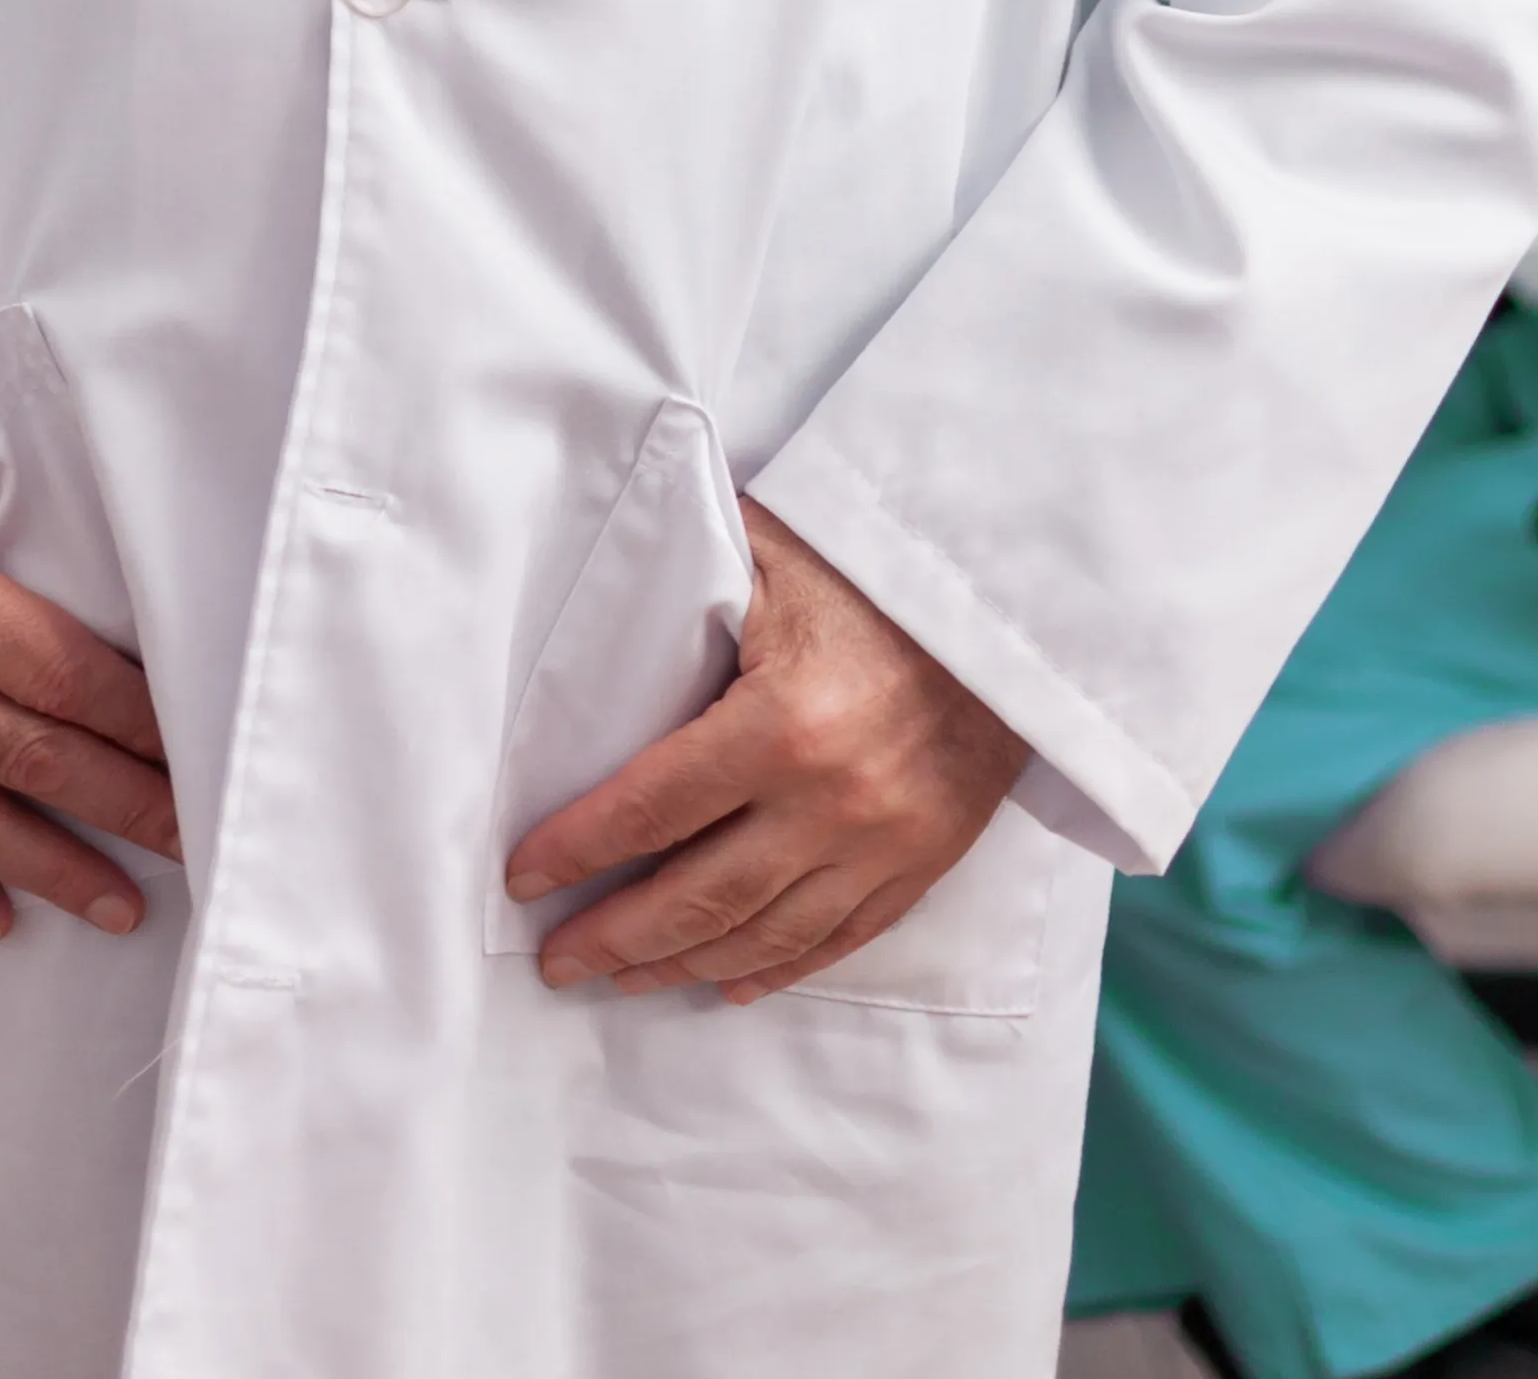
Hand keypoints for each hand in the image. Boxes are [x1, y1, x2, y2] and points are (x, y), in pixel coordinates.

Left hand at [505, 502, 1027, 1002]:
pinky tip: (726, 982)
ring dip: (682, 965)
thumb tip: (603, 604)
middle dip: (616, 936)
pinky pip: (837, 939)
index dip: (581, 849)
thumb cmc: (875, 567)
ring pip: (764, 936)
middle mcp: (830, 803)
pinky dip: (775, 968)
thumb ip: (690, 589)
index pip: (654, 807)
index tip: (525, 876)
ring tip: (620, 976)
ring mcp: (882, 846)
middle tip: (556, 960)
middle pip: (701, 897)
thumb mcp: (770, 554)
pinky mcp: (922, 864)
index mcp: (782, 723)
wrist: (1012, 607)